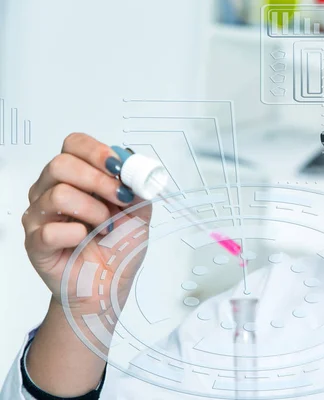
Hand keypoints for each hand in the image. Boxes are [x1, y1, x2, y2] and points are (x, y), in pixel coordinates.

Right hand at [22, 132, 151, 315]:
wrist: (108, 287)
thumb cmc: (118, 249)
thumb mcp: (140, 214)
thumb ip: (138, 189)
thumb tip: (136, 166)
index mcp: (76, 178)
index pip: (74, 145)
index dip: (97, 152)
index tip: (119, 168)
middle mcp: (51, 190)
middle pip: (61, 164)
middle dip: (98, 180)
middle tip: (120, 199)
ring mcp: (40, 216)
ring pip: (58, 193)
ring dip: (93, 210)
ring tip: (104, 226)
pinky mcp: (35, 243)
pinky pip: (50, 230)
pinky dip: (77, 235)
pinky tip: (85, 241)